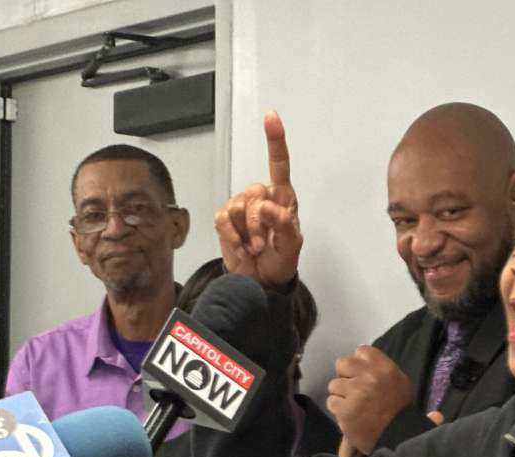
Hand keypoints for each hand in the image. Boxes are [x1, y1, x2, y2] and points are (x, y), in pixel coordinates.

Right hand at [214, 110, 302, 286]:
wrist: (261, 281)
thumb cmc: (281, 260)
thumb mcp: (291, 246)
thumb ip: (284, 225)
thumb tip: (268, 207)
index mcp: (284, 199)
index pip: (279, 165)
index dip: (275, 140)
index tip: (271, 117)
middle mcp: (262, 198)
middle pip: (254, 195)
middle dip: (258, 224)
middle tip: (264, 245)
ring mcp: (241, 207)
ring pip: (237, 207)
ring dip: (246, 234)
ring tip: (255, 248)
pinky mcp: (225, 219)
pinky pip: (223, 220)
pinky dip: (232, 238)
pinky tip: (242, 248)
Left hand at [327, 345, 412, 453]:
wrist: (397, 436)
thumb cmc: (398, 410)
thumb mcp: (398, 382)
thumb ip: (379, 369)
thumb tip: (358, 358)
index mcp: (385, 367)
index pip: (362, 351)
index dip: (357, 362)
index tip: (360, 373)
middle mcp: (370, 375)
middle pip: (342, 363)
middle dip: (344, 376)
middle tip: (352, 389)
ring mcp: (357, 391)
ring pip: (334, 385)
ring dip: (341, 396)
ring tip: (353, 406)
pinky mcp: (346, 408)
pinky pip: (332, 402)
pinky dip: (338, 410)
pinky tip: (350, 416)